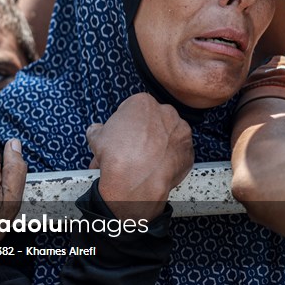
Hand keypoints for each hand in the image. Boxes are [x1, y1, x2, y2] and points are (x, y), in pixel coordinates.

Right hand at [89, 93, 193, 220]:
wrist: (135, 181)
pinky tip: (155, 167)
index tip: (120, 132)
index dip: (124, 121)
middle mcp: (166, 113)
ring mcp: (181, 132)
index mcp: (143, 103)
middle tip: (131, 145)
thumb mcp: (96, 137)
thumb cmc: (117, 156)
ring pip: (168, 135)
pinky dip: (168, 159)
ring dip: (158, 144)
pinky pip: (177, 153)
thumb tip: (96, 130)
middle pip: (153, 119)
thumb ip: (98, 129)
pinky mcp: (189, 152)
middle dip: (144, 130)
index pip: (132, 107)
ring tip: (143, 159)